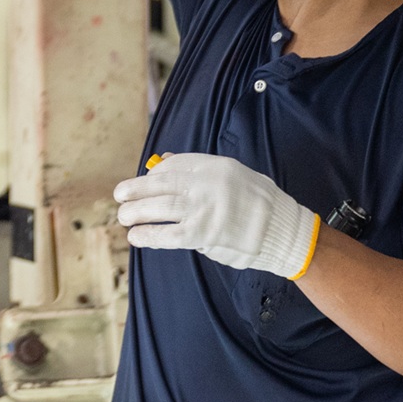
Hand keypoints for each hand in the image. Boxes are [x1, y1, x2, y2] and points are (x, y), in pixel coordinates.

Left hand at [114, 153, 319, 278]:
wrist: (283, 231)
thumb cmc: (258, 203)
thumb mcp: (233, 175)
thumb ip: (199, 171)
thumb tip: (162, 165)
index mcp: (215, 166)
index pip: (175, 164)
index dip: (155, 174)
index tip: (146, 180)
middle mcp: (207, 183)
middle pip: (162, 184)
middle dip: (137, 189)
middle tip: (119, 195)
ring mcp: (205, 208)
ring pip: (161, 208)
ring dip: (137, 212)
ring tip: (123, 216)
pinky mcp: (205, 233)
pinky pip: (170, 234)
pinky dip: (150, 236)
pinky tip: (136, 237)